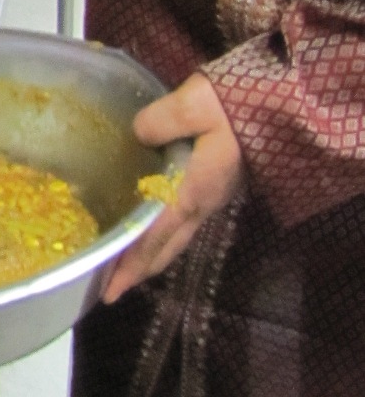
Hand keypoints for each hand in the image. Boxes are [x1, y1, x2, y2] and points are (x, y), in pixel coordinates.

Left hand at [102, 73, 241, 303]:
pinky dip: (163, 235)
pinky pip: (184, 221)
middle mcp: (203, 203)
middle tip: (111, 290)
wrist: (287, 107)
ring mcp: (213, 196)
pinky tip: (153, 227)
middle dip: (138, 270)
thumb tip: (138, 135)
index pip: (155, 236)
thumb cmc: (240, 106)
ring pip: (177, 237)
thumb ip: (161, 120)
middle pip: (167, 247)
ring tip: (126, 265)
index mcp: (193, 191)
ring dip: (151, 254)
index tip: (109, 292)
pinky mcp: (218, 184)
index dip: (130, 264)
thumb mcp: (197, 104)